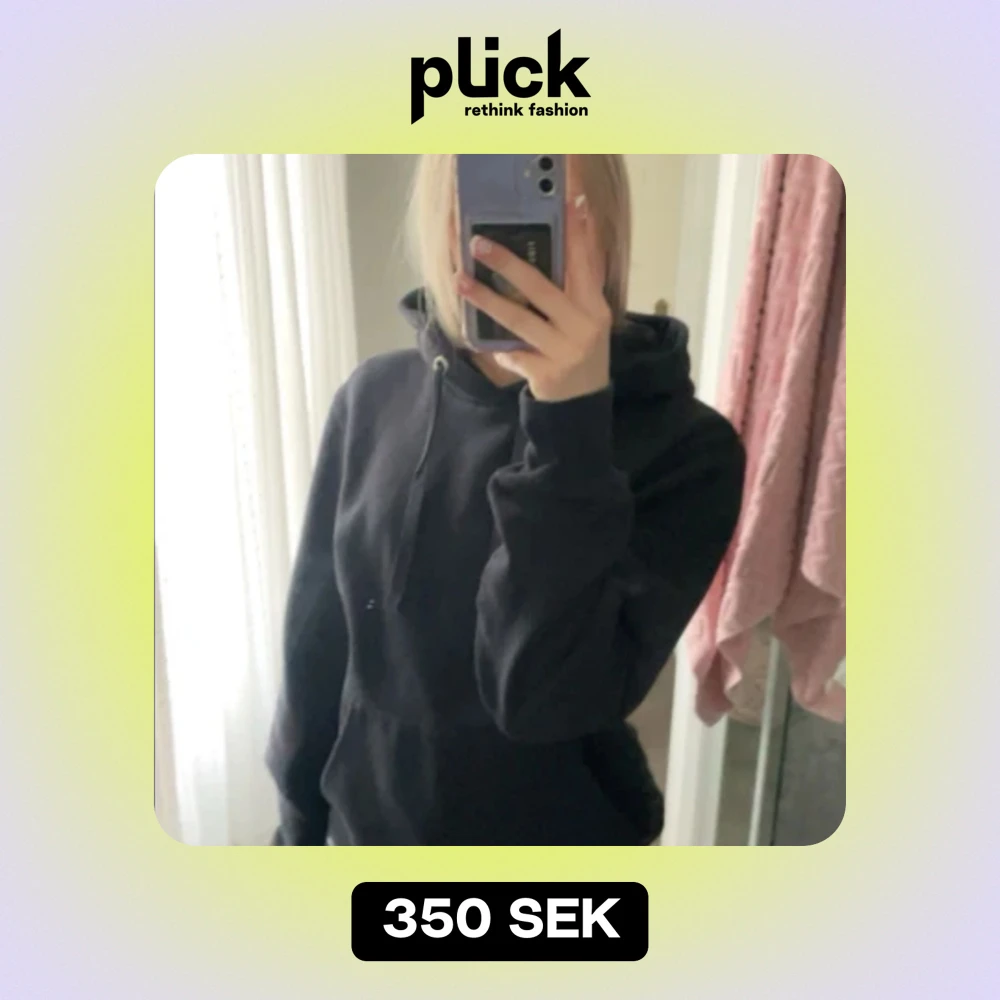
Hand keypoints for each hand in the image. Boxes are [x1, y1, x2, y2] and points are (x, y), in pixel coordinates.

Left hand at [455, 192, 612, 402]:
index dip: (578, 231)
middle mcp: (584, 326)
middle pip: (542, 288)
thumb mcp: (586, 317)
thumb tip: (562, 238)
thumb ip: (576, 284)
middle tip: (478, 243)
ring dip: (486, 299)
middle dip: (508, 263)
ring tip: (460, 281)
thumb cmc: (577, 349)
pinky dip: (496, 347)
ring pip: (520, 320)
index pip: (586, 261)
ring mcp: (566, 351)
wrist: (580, 403)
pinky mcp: (547, 374)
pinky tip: (478, 338)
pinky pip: (513, 354)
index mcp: (596, 306)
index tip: (570, 200)